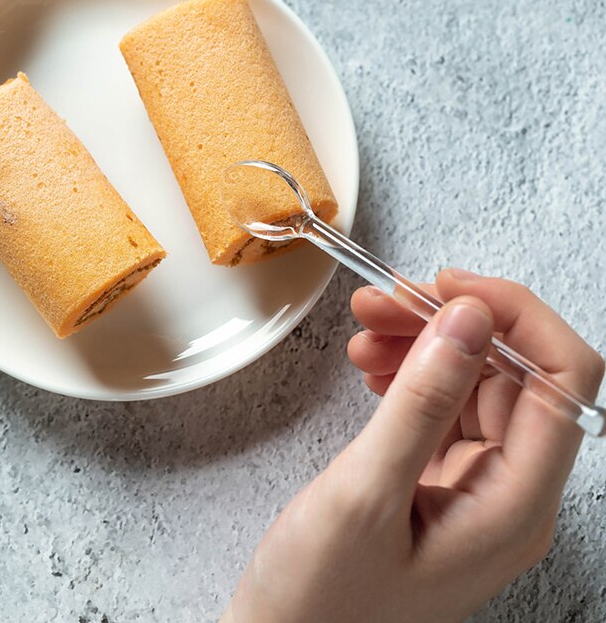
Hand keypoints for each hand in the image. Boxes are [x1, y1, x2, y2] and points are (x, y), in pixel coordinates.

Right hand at [221, 269, 603, 622]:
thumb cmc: (319, 596)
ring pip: (471, 383)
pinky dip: (408, 374)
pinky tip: (373, 366)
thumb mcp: (365, 493)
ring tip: (363, 331)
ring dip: (423, 343)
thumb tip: (470, 319)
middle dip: (449, 323)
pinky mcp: (438, 482)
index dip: (516, 317)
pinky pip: (441, 407)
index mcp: (515, 505)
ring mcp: (474, 488)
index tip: (449, 288)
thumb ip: (423, 401)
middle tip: (380, 301)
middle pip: (510, 373)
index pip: (561, 381)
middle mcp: (509, 494)